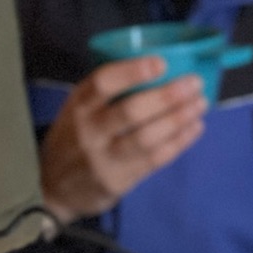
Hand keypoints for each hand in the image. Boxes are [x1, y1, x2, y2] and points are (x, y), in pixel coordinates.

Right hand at [39, 57, 206, 224]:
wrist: (53, 189)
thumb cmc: (75, 139)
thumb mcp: (77, 111)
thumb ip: (106, 95)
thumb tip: (159, 71)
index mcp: (79, 105)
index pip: (103, 83)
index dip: (133, 71)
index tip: (161, 62)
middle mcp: (89, 132)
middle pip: (132, 111)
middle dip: (168, 96)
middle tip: (194, 83)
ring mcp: (104, 160)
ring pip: (147, 138)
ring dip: (178, 119)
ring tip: (200, 104)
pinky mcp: (118, 181)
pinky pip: (154, 160)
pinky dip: (178, 143)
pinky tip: (194, 128)